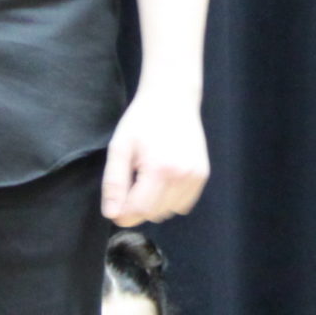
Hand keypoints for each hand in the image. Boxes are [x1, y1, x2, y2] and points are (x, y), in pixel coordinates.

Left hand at [102, 91, 209, 224]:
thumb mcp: (119, 147)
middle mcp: (182, 176)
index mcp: (159, 169)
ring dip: (155, 203)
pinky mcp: (203, 175)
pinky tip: (164, 177)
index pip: (139, 210)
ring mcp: (196, 176)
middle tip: (132, 180)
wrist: (172, 99)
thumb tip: (112, 215)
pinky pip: (183, 204)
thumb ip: (114, 183)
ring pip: (169, 212)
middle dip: (138, 206)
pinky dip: (170, 198)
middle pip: (154, 214)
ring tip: (149, 176)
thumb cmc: (142, 121)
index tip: (116, 204)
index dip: (123, 213)